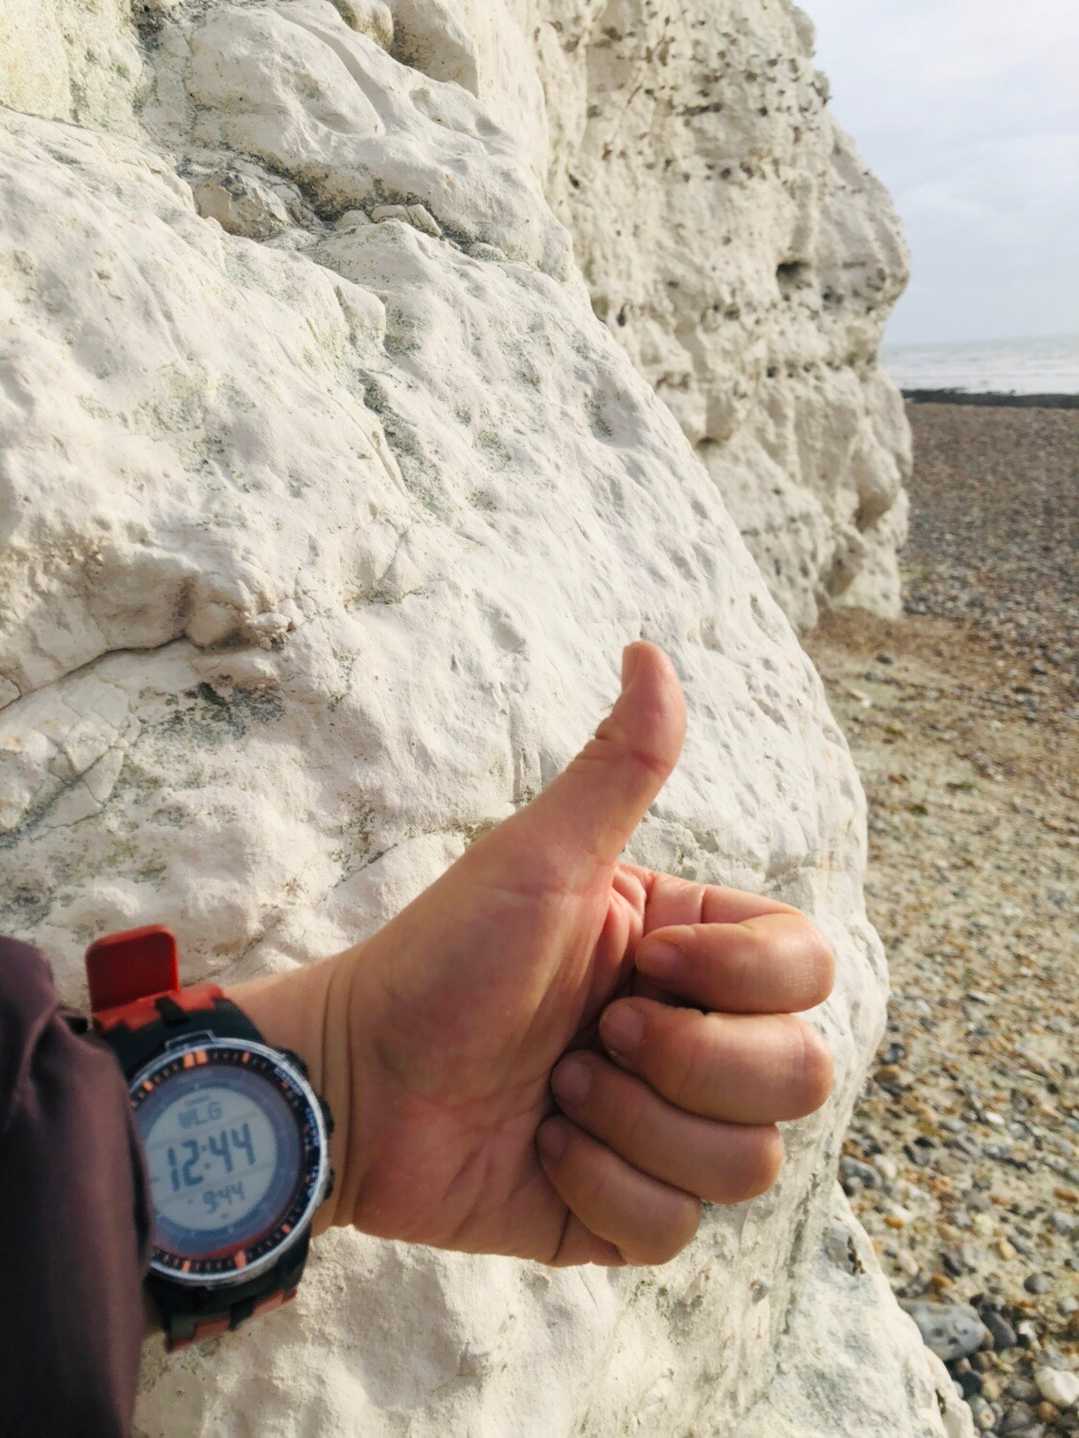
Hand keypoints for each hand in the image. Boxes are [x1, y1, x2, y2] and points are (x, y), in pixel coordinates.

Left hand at [232, 643, 833, 1265]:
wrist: (355, 1082)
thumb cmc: (442, 956)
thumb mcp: (540, 859)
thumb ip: (617, 767)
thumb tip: (651, 650)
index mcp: (691, 953)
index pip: (809, 970)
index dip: (741, 979)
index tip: (639, 961)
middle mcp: (692, 1037)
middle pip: (800, 1074)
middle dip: (688, 1061)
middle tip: (593, 1033)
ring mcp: (663, 1130)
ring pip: (748, 1162)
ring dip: (634, 1125)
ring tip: (556, 1089)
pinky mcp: (624, 1210)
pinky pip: (675, 1230)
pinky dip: (600, 1190)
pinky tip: (541, 1149)